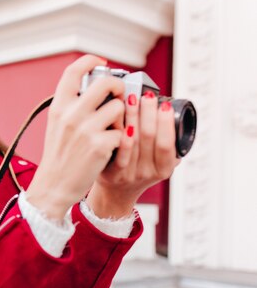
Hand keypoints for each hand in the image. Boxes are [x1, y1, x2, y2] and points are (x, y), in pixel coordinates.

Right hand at [26, 55, 125, 219]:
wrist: (54, 185)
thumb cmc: (58, 156)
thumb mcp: (57, 125)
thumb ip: (72, 106)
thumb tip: (97, 88)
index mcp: (59, 107)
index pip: (73, 71)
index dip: (90, 61)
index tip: (101, 63)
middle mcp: (71, 115)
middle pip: (105, 83)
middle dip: (118, 86)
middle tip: (119, 95)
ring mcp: (86, 130)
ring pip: (119, 107)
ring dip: (122, 117)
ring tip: (112, 129)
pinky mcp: (100, 146)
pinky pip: (122, 132)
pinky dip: (120, 140)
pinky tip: (109, 148)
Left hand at [86, 91, 180, 217]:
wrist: (115, 192)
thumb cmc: (139, 169)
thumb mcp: (159, 162)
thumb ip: (169, 145)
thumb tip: (175, 114)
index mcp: (165, 169)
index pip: (168, 144)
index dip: (166, 123)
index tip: (164, 104)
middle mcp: (148, 173)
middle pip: (150, 138)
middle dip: (149, 113)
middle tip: (147, 95)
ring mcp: (130, 174)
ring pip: (133, 141)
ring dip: (133, 116)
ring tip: (131, 98)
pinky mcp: (113, 174)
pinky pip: (118, 153)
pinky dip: (122, 135)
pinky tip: (120, 120)